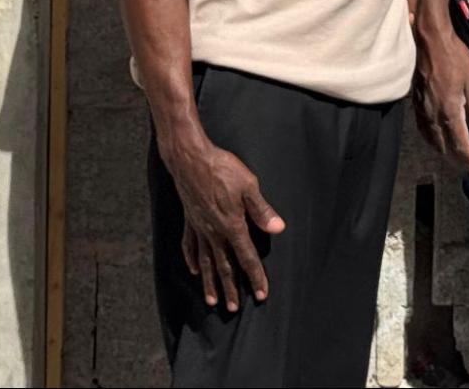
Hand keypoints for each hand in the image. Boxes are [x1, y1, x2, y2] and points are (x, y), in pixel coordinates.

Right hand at [162, 138, 285, 311]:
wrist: (191, 159)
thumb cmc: (222, 169)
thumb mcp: (249, 186)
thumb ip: (262, 210)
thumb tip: (278, 229)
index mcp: (232, 225)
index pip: (247, 257)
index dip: (255, 277)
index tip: (261, 294)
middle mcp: (214, 232)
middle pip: (224, 266)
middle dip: (230, 288)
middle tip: (233, 308)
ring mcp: (199, 227)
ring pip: (206, 261)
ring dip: (210, 282)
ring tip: (212, 300)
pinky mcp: (190, 220)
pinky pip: (190, 245)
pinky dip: (192, 259)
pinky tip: (193, 270)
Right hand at [413, 22, 468, 173]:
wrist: (428, 40)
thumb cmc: (454, 57)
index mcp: (449, 112)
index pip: (461, 145)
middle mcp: (433, 116)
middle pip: (446, 148)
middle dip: (460, 161)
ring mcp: (422, 111)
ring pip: (433, 142)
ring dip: (446, 153)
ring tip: (458, 158)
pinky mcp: (415, 104)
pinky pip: (424, 132)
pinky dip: (434, 142)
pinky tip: (439, 139)